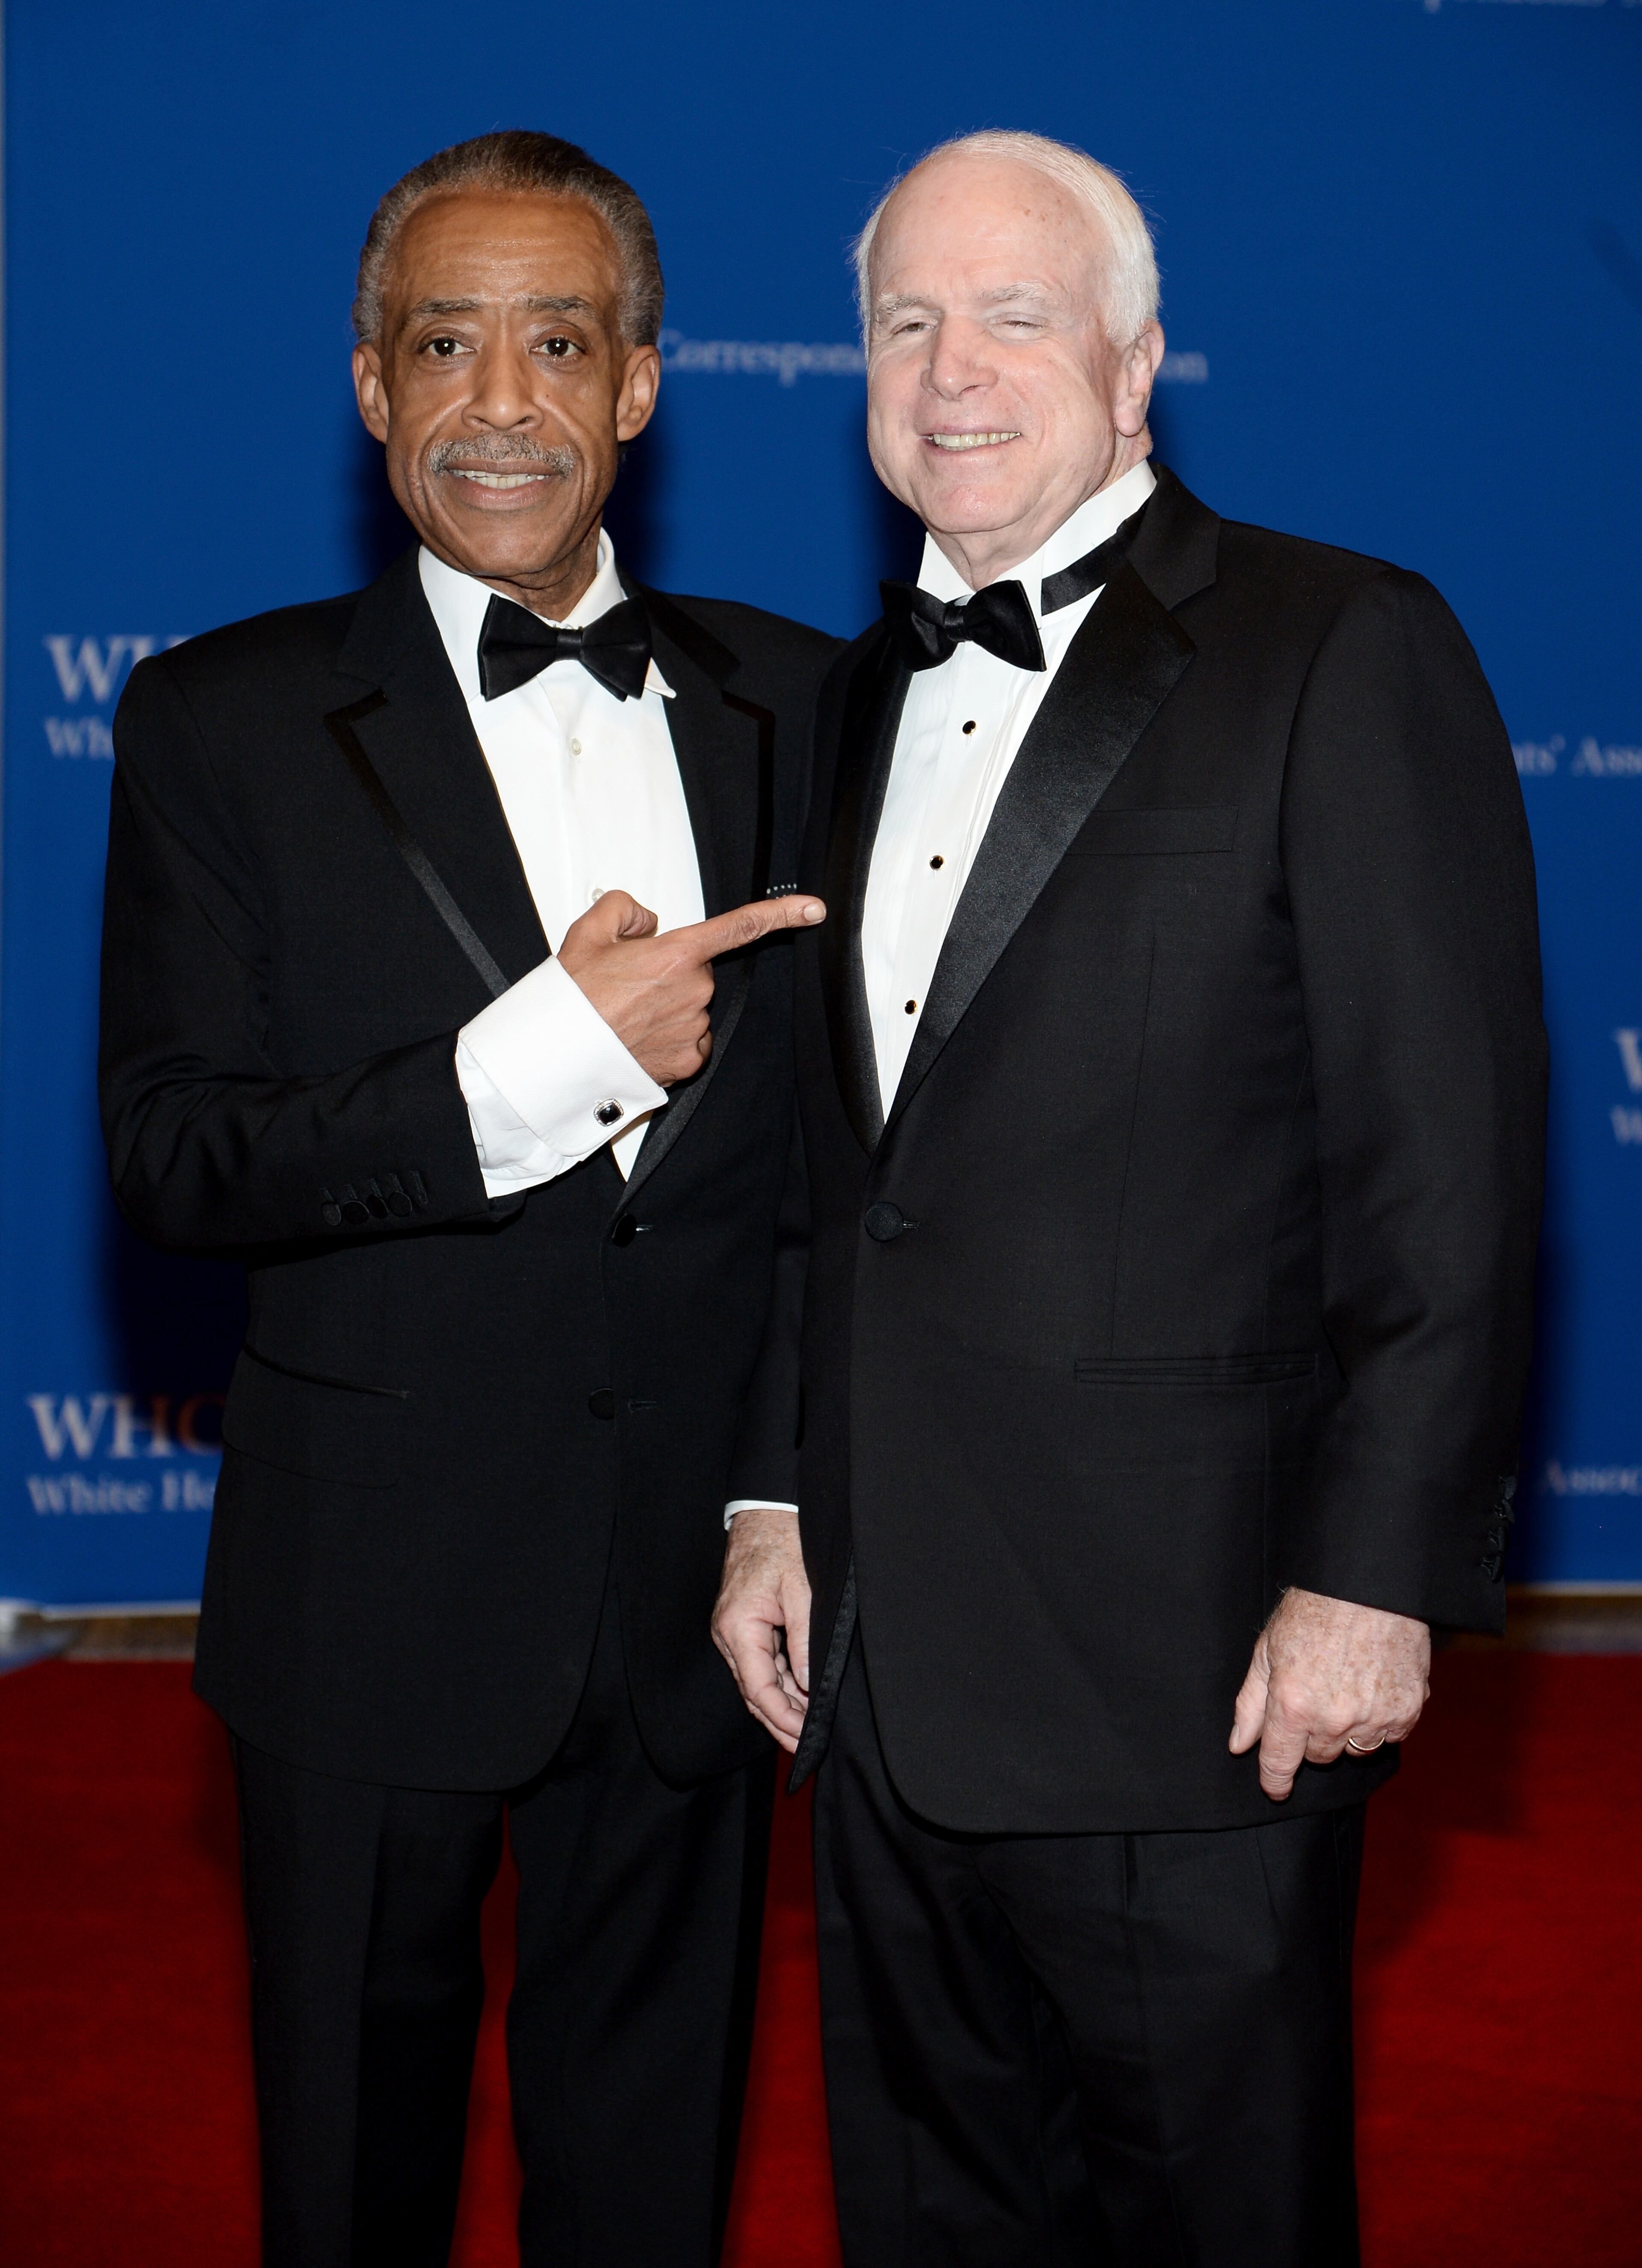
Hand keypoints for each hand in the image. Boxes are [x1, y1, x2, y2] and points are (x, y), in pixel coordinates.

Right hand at [557, 890, 825, 1085]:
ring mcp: (694, 1029)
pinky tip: (641, 1037)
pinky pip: (691, 1041)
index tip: (813, 909)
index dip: (781, 914)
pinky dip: (671, 1038)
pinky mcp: (688, 1062)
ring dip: (668, 1008)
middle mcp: (694, 992)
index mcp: (676, 956)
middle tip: (629, 986)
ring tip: (627, 1015)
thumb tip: (648, 923)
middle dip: (670, 975)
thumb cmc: (572, 999)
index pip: (740, 927)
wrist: (557, 1054)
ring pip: (693, 1008)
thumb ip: (626, 909)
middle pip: (698, 973)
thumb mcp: (589, 931)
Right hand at [711, 1507, 812, 1753]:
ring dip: (781, 1705)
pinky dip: (780, 1683)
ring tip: (807, 1729)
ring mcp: (734, 1630)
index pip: (758, 1689)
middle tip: (807, 1747)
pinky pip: (761, 1663)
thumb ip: (804, 1640)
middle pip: (754, 1692)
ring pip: (757, 1680)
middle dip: (780, 1721)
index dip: (782, 1717)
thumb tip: (808, 1684)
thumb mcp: (802, 1591)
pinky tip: (799, 1698)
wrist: (766, 1512)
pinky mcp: (744, 1625)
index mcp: (737, 1628)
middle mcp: (728, 1634)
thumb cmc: (783, 1543)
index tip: (805, 1737)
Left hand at [1229, 1586, 1430, 1801]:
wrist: (1370, 1584)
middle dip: (1312, 1735)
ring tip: (1346, 1688)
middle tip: (1316, 1697)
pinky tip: (1374, 1688)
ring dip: (1347, 1730)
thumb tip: (1239, 1745)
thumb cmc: (1314, 1610)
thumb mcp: (1268, 1649)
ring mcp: (1374, 1717)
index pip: (1280, 1763)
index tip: (1275, 1788)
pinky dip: (1381, 1720)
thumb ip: (1251, 1703)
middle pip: (1318, 1756)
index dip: (1275, 1780)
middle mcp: (1334, 1718)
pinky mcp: (1408, 1710)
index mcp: (1294, 1704)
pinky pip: (1389, 1736)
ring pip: (1354, 1749)